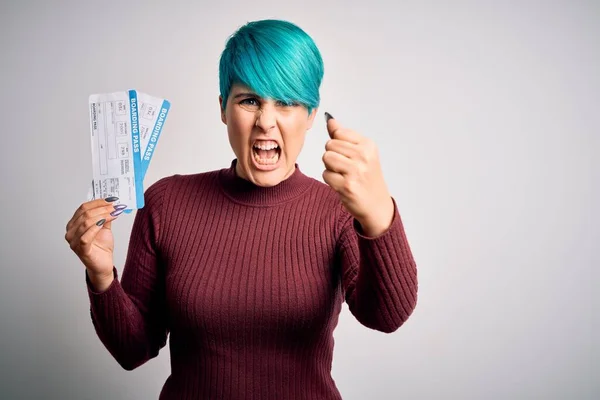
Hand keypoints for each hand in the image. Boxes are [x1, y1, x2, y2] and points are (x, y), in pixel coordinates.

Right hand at [65, 197, 125, 284]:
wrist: (103, 264)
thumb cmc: (101, 247)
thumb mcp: (104, 227)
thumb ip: (105, 216)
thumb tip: (111, 204)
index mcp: (74, 224)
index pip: (83, 208)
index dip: (97, 202)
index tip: (111, 200)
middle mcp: (71, 232)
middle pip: (85, 214)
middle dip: (102, 208)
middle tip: (114, 206)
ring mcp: (74, 241)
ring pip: (85, 223)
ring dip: (102, 216)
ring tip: (114, 213)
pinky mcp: (80, 250)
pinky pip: (86, 236)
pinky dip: (95, 228)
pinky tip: (104, 223)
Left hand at [322, 112, 393, 236]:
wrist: (376, 205)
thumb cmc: (367, 178)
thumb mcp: (361, 153)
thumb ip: (343, 136)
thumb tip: (330, 120)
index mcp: (368, 145)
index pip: (338, 133)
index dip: (337, 144)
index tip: (347, 155)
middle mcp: (364, 156)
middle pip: (330, 145)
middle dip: (332, 156)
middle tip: (345, 168)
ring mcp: (356, 171)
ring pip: (326, 158)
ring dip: (330, 168)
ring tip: (343, 175)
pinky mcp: (347, 186)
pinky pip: (326, 174)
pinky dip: (330, 180)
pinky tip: (342, 184)